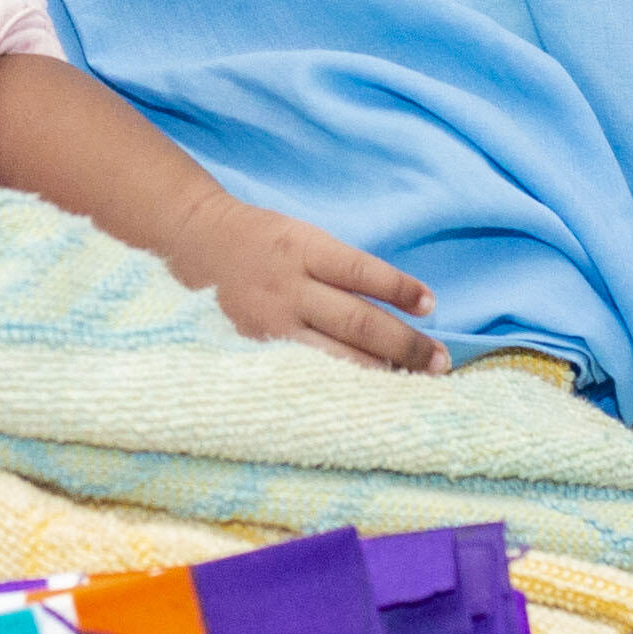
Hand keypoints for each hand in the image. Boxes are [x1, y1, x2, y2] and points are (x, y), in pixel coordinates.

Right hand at [157, 192, 446, 369]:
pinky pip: (306, 373)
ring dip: (381, 371)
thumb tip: (398, 306)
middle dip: (405, 345)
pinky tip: (366, 398)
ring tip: (416, 383)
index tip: (431, 304)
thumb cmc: (260, 240)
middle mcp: (288, 287)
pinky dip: (340, 387)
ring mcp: (269, 324)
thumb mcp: (301, 236)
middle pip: (357, 322)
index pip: (361, 272)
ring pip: (335, 356)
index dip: (400, 289)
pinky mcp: (255, 350)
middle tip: (441, 362)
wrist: (191, 243)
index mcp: (301, 249)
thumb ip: (340, 269)